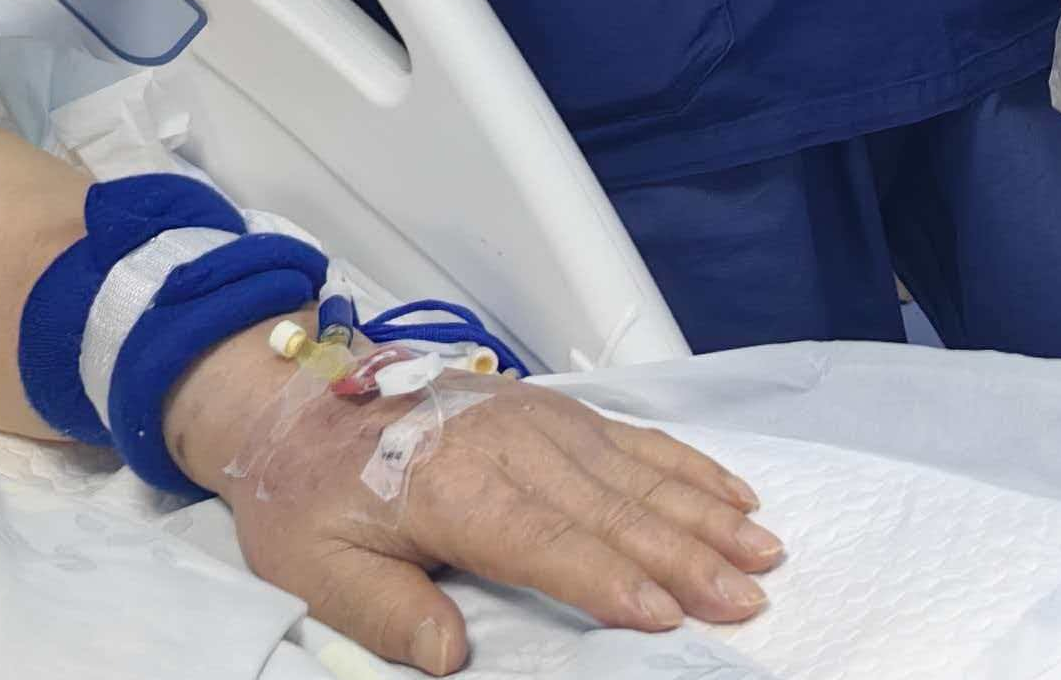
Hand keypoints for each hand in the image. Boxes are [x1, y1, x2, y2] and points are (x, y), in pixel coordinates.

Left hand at [177, 342, 778, 675]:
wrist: (299, 405)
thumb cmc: (309, 498)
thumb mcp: (314, 568)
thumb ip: (385, 612)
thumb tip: (451, 654)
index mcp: (455, 489)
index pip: (548, 541)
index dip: (609, 579)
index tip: (668, 612)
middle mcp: (514, 448)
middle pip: (612, 509)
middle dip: (687, 556)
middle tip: (747, 597)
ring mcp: (544, 422)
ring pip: (639, 473)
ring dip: (705, 514)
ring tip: (762, 551)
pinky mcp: (557, 411)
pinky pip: (637, 439)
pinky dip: (691, 466)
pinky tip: (735, 493)